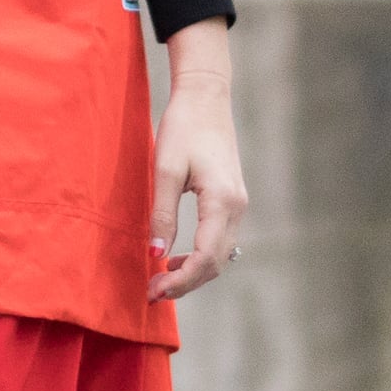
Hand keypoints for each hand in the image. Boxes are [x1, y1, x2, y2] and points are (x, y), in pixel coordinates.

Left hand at [147, 16, 246, 301]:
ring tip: (160, 280)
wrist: (206, 97)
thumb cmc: (183, 127)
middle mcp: (237, 207)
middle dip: (185, 283)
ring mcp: (238, 204)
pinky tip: (175, 258)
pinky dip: (200, 256)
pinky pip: (220, 240)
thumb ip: (162, 213)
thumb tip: (157, 254)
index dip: (180, 281)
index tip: (153, 290)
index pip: (205, 258)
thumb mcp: (165, 169)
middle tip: (151, 293)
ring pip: (220, 255)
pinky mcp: (232, 200)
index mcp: (222, 202)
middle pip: (216, 263)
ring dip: (193, 272)